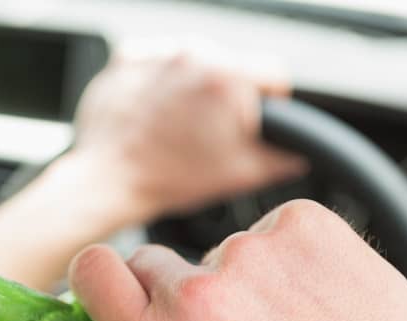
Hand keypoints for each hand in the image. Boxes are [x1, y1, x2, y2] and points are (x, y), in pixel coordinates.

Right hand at [68, 199, 406, 320]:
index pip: (92, 272)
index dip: (94, 280)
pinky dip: (284, 262)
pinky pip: (271, 234)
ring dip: (236, 284)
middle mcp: (198, 293)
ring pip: (218, 254)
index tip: (110, 292)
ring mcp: (251, 251)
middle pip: (149, 262)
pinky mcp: (300, 226)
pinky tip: (309, 303)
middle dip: (167, 293)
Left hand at [70, 50, 306, 221]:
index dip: (274, 103)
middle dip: (226, 97)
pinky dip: (157, 84)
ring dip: (191, 88)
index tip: (260, 122)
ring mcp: (156, 53)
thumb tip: (301, 154)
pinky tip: (153, 114)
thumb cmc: (168, 179)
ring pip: (192, 63)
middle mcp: (192, 53)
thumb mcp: (239, 175)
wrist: (106, 182)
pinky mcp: (126, 60)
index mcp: (226, 76)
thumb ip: (282, 159)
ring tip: (176, 127)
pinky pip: (155, 63)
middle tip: (210, 135)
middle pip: (231, 67)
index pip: (274, 74)